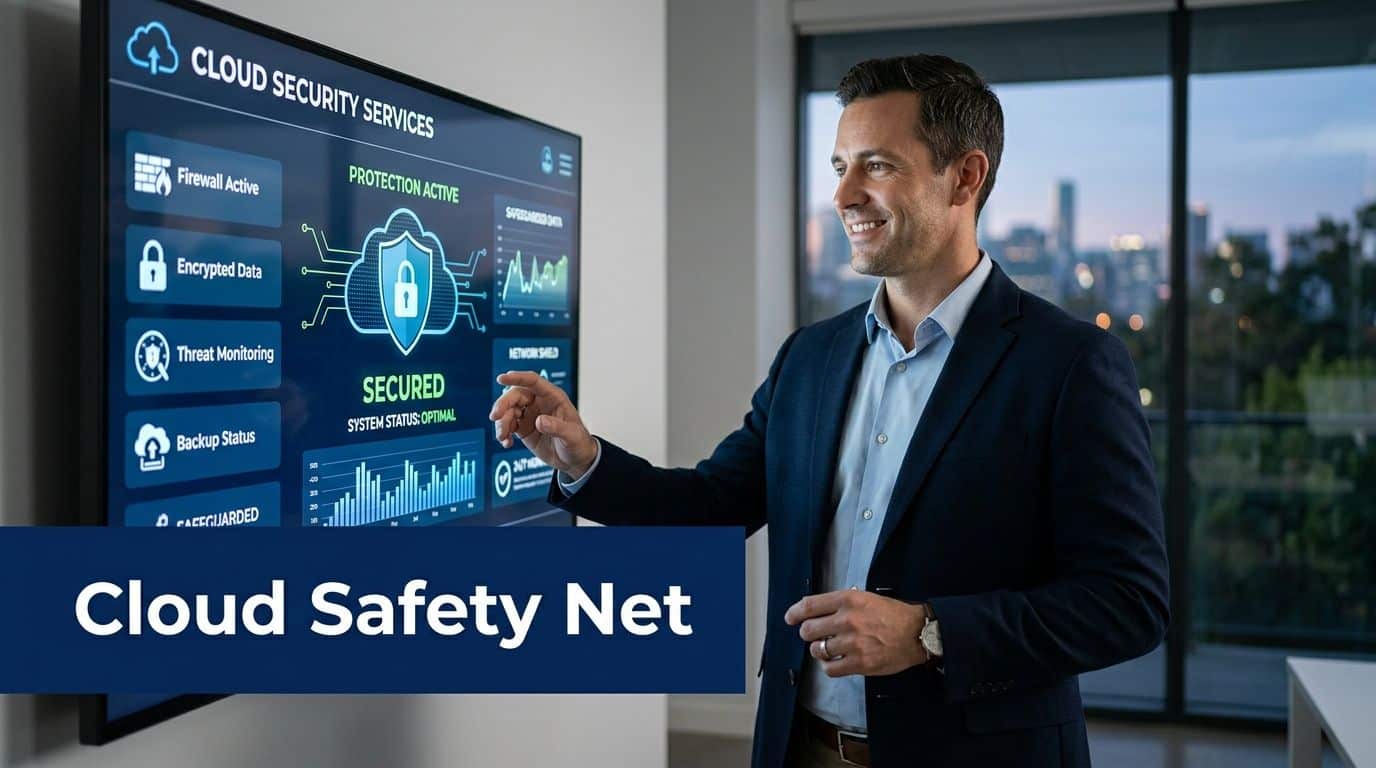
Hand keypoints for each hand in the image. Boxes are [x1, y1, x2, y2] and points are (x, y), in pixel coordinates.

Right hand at [489, 371, 597, 477]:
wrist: (575, 460)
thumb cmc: (579, 443)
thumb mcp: (572, 436)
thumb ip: (557, 427)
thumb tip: (539, 421)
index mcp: (553, 397)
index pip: (533, 381)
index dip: (517, 377)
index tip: (502, 378)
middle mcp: (539, 403)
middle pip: (515, 396)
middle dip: (503, 404)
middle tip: (495, 417)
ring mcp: (530, 415)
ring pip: (508, 411)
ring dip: (501, 422)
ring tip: (502, 437)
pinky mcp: (524, 428)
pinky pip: (508, 425)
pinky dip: (503, 433)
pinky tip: (506, 443)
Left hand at [784, 589, 926, 676]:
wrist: (917, 633)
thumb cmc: (893, 614)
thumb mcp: (866, 598)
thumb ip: (841, 603)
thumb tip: (815, 610)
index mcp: (848, 600)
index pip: (809, 606)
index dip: (794, 613)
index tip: (790, 618)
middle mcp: (847, 620)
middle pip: (808, 630)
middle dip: (808, 633)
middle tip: (815, 635)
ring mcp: (853, 643)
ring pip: (817, 650)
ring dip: (819, 650)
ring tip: (828, 649)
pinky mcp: (859, 663)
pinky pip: (830, 669)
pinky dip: (829, 666)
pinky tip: (835, 662)